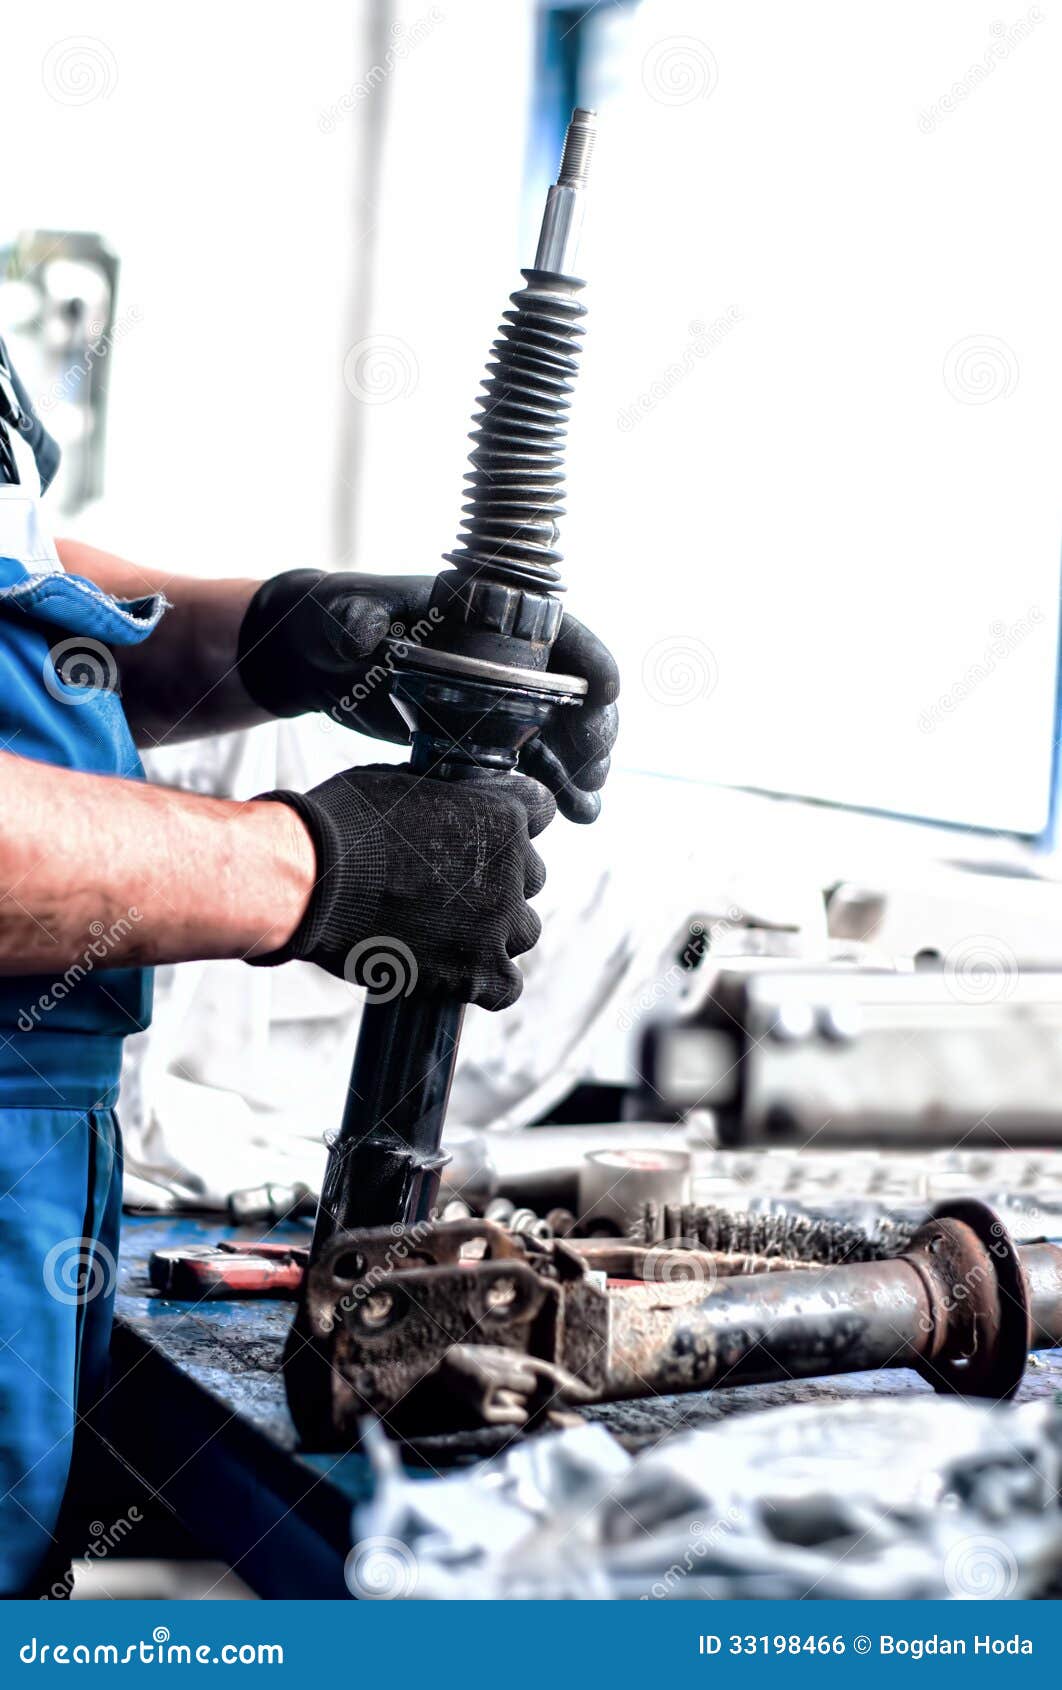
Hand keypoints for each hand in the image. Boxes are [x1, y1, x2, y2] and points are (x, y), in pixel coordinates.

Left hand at [237, 570, 618, 822]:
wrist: (315, 657)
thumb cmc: (336, 617)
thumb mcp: (346, 613)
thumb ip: (358, 619)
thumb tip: (364, 635)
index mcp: (487, 615)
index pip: (557, 631)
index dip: (589, 659)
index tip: (605, 693)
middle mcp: (503, 657)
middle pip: (569, 692)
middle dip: (591, 731)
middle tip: (594, 769)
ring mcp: (494, 699)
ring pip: (555, 735)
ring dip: (577, 771)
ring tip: (587, 808)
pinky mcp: (477, 735)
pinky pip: (524, 762)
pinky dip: (548, 788)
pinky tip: (567, 815)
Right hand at [250, 765, 555, 1009]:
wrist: (312, 880)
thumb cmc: (344, 823)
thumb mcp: (403, 784)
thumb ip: (445, 797)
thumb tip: (444, 802)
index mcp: (502, 812)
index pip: (540, 811)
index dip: (509, 823)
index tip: (483, 835)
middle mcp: (513, 866)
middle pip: (531, 877)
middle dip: (498, 882)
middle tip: (450, 889)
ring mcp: (499, 921)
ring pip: (524, 931)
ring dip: (494, 932)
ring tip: (447, 933)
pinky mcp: (478, 971)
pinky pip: (506, 987)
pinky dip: (485, 984)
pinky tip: (456, 975)